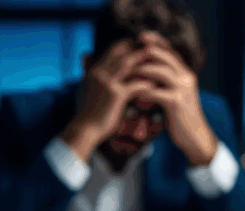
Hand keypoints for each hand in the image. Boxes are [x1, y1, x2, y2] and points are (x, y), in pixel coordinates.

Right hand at [62, 40, 154, 160]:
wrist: (84, 130)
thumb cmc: (89, 112)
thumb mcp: (88, 89)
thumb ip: (92, 74)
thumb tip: (93, 63)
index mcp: (94, 70)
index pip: (114, 48)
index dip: (131, 45)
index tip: (144, 49)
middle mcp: (100, 72)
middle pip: (124, 51)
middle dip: (141, 50)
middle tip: (157, 54)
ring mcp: (107, 82)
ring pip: (130, 62)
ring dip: (146, 63)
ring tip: (160, 66)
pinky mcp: (116, 94)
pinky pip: (136, 83)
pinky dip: (147, 83)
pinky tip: (155, 86)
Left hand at [133, 32, 218, 165]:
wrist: (194, 135)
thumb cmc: (178, 115)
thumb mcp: (172, 94)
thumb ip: (163, 82)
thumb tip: (143, 72)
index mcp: (184, 73)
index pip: (171, 51)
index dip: (157, 41)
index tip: (141, 35)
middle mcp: (186, 77)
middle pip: (166, 56)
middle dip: (147, 50)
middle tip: (131, 46)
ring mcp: (183, 89)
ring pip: (162, 71)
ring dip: (142, 69)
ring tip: (126, 70)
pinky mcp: (177, 103)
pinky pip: (158, 93)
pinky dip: (144, 91)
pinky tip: (133, 92)